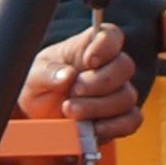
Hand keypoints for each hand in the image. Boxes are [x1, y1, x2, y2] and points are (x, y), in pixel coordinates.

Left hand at [23, 24, 140, 132]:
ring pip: (126, 97)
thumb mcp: (34, 76)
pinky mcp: (121, 117)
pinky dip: (112, 126)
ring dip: (98, 107)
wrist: (40, 116)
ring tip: (71, 112)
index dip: (105, 46)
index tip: (88, 61)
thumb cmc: (41, 86)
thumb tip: (67, 74)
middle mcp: (109, 67)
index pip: (111, 35)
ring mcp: (118, 93)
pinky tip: (92, 129)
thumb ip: (48, 73)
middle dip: (98, 83)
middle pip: (124, 66)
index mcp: (88, 47)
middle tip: (72, 93)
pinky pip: (131, 120)